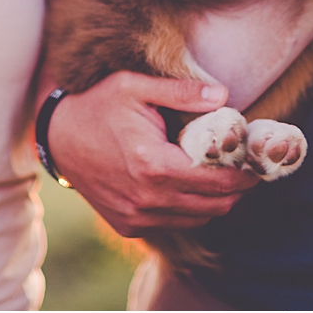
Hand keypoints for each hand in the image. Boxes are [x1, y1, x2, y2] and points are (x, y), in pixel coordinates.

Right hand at [48, 74, 256, 234]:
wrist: (56, 139)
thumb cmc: (96, 106)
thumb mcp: (135, 86)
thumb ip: (182, 92)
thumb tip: (224, 96)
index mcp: (154, 165)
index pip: (218, 180)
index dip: (245, 172)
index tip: (256, 160)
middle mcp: (147, 199)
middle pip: (216, 205)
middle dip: (237, 188)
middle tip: (245, 167)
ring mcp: (137, 217)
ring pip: (199, 218)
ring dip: (216, 200)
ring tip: (221, 174)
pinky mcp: (129, 225)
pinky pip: (175, 223)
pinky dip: (190, 208)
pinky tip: (189, 185)